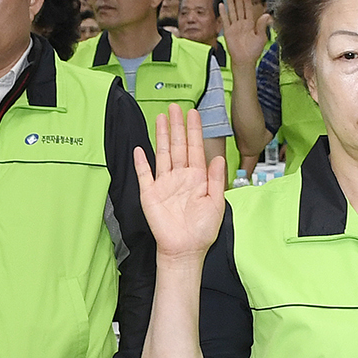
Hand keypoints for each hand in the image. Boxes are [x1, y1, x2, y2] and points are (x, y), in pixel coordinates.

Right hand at [132, 103, 224, 262]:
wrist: (185, 250)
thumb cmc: (202, 231)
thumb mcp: (216, 204)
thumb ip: (216, 180)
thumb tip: (217, 158)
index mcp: (197, 179)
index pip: (195, 149)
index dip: (194, 131)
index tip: (194, 114)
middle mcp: (180, 177)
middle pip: (178, 146)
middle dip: (177, 126)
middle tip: (176, 107)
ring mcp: (164, 184)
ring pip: (162, 154)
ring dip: (161, 136)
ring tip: (161, 118)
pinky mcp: (150, 194)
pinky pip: (144, 174)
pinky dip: (141, 162)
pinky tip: (139, 149)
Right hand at [223, 0, 270, 67]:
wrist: (245, 61)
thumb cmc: (254, 51)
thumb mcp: (261, 38)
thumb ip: (262, 26)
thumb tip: (266, 15)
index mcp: (250, 24)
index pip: (248, 9)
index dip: (247, 0)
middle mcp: (242, 24)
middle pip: (239, 8)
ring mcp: (234, 27)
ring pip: (232, 12)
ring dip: (230, 2)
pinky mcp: (228, 32)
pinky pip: (225, 20)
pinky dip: (223, 13)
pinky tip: (221, 5)